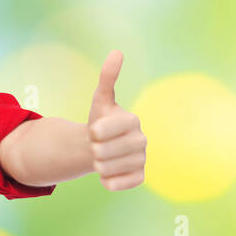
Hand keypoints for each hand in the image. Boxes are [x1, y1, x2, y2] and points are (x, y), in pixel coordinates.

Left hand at [87, 50, 145, 190]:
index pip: (103, 131)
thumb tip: (117, 52)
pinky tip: (108, 173)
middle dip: (93, 149)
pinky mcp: (139, 177)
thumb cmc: (100, 121)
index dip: (94, 132)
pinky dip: (108, 181)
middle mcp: (142, 140)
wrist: (101, 146)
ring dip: (97, 165)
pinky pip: (117, 184)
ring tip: (102, 156)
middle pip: (103, 151)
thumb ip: (107, 77)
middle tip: (97, 145)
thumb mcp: (100, 99)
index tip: (93, 131)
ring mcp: (142, 159)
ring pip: (107, 168)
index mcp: (132, 120)